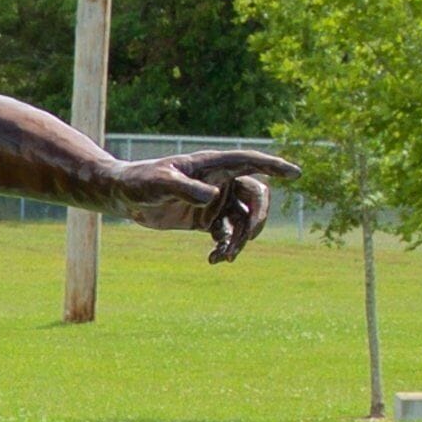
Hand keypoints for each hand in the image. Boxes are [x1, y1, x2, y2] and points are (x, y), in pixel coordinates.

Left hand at [113, 148, 296, 262]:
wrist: (125, 196)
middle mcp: (221, 180)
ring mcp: (216, 200)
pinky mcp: (207, 218)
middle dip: (257, 218)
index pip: (251, 162)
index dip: (274, 166)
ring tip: (225, 257)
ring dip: (241, 239)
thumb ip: (186, 188)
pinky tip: (214, 259)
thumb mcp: (161, 183)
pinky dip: (226, 247)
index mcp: (214, 164)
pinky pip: (228, 234)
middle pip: (257, 196)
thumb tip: (213, 197)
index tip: (296, 174)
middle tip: (248, 238)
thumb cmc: (141, 181)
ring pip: (244, 220)